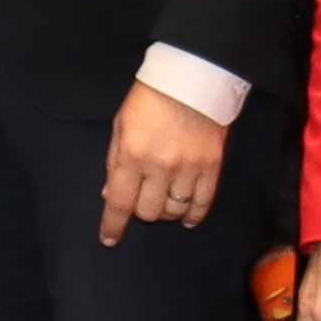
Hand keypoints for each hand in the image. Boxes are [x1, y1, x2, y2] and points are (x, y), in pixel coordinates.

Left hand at [95, 83, 226, 247]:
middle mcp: (160, 167)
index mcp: (132, 156)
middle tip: (141, 200)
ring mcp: (189, 169)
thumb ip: (114, 162)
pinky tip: (186, 217)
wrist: (192, 80)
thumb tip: (110, 194)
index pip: (119, 202)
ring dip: (165, 212)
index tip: (108, 240)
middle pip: (148, 212)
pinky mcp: (212, 167)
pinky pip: (203, 204)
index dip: (112, 225)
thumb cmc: (148, 101)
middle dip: (140, 212)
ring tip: (163, 202)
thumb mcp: (120, 127)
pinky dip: (193, 215)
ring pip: (174, 211)